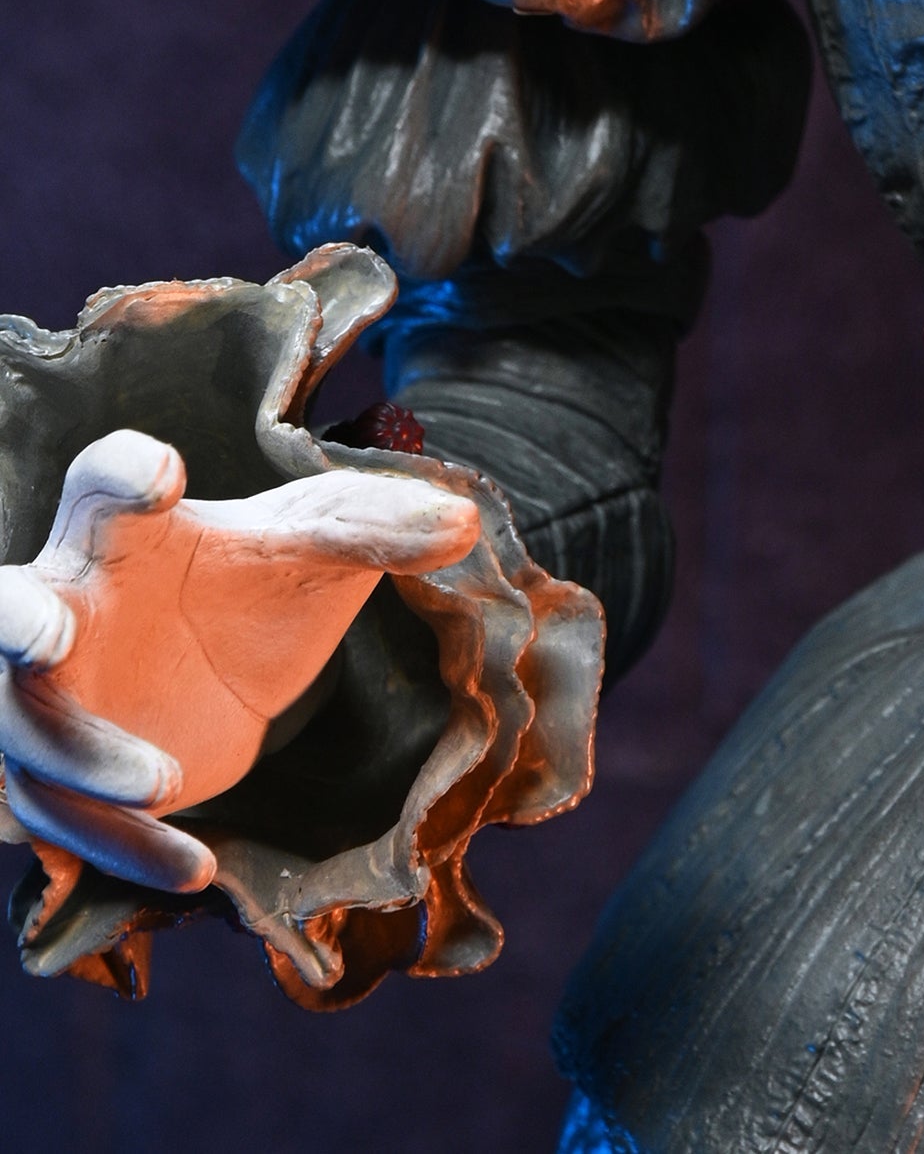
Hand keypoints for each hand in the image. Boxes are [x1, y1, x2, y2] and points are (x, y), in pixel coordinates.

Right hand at [0, 428, 477, 894]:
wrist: (225, 673)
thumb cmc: (255, 585)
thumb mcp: (320, 550)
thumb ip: (380, 527)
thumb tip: (464, 522)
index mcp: (128, 533)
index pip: (102, 482)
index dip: (122, 472)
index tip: (165, 469)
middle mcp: (72, 608)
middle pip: (3, 608)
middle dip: (13, 622)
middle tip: (47, 636)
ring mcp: (55, 701)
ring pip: (26, 738)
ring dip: (84, 764)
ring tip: (169, 781)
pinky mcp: (62, 784)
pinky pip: (66, 826)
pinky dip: (125, 851)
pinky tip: (197, 866)